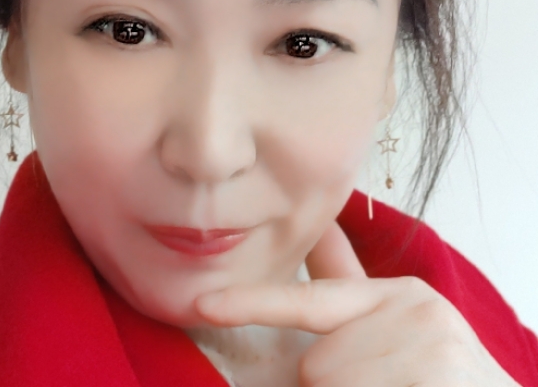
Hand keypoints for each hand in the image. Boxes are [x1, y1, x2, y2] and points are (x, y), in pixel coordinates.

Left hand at [194, 220, 520, 386]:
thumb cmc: (437, 377)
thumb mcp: (397, 328)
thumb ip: (342, 296)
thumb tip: (293, 265)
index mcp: (396, 293)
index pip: (309, 298)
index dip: (250, 302)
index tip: (202, 303)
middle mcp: (414, 308)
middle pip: (315, 366)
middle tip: (385, 385)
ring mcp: (429, 348)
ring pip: (331, 386)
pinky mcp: (437, 378)